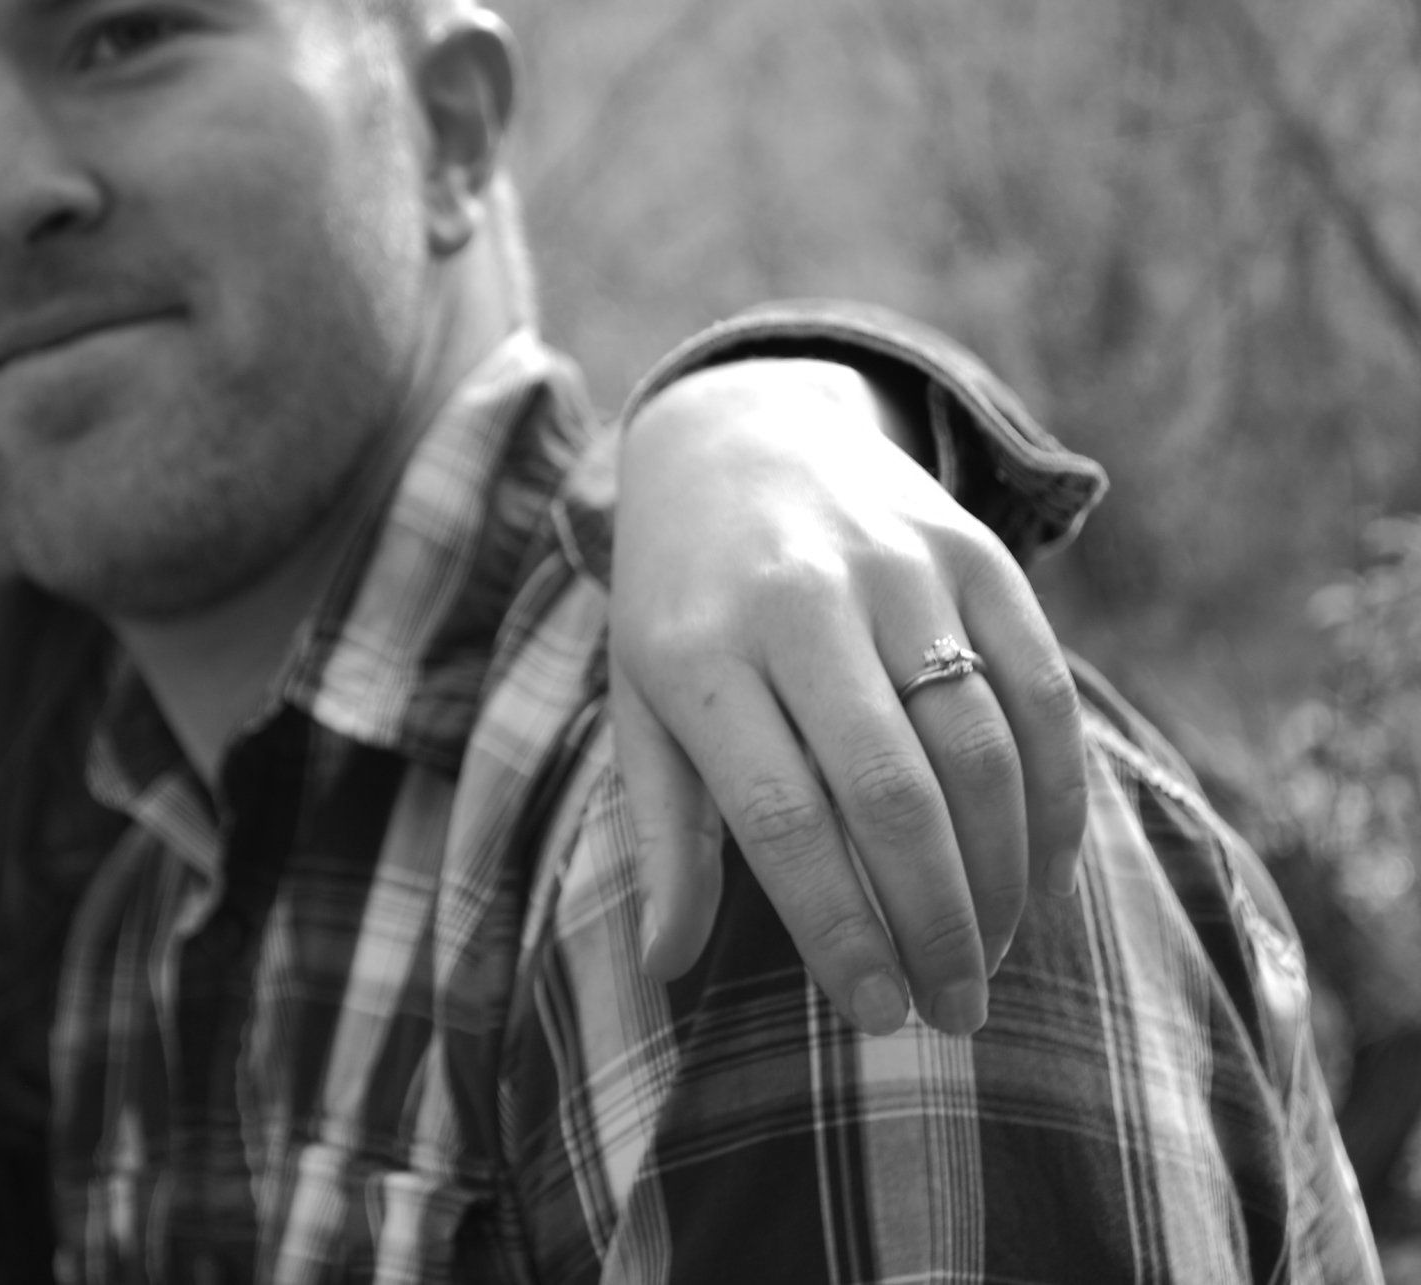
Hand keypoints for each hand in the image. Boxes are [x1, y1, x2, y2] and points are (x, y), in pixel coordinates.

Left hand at [609, 358, 1086, 1034]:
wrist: (738, 434)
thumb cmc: (679, 600)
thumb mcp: (641, 703)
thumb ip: (664, 832)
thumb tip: (663, 964)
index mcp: (700, 654)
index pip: (783, 821)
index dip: (840, 929)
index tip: (879, 1013)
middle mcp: (801, 604)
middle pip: (894, 795)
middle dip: (937, 923)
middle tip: (955, 1011)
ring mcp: (897, 568)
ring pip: (981, 748)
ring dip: (1002, 874)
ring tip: (995, 957)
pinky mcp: (973, 550)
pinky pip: (1040, 689)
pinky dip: (1056, 794)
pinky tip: (1047, 873)